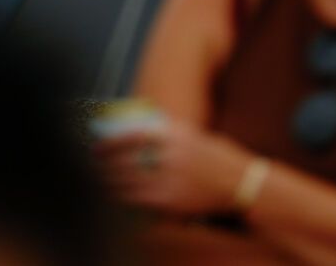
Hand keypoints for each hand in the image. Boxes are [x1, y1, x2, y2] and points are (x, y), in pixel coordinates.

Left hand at [95, 120, 243, 217]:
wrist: (244, 183)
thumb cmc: (216, 157)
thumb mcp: (192, 136)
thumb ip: (164, 134)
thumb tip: (131, 133)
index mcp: (174, 133)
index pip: (132, 136)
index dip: (110, 143)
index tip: (96, 148)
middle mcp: (170, 154)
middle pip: (126, 160)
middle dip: (105, 166)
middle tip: (91, 167)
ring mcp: (171, 178)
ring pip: (129, 182)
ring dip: (110, 183)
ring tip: (98, 182)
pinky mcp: (173, 201)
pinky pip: (140, 200)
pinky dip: (125, 198)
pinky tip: (117, 197)